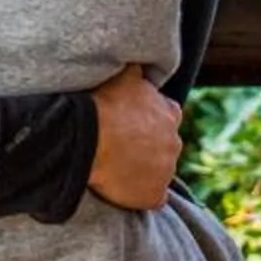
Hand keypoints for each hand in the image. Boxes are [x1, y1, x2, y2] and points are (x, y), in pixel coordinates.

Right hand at [87, 67, 182, 210]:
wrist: (86, 138)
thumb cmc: (102, 104)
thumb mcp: (123, 77)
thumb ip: (136, 72)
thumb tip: (140, 62)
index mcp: (170, 113)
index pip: (167, 116)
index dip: (148, 120)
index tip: (131, 124)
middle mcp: (174, 142)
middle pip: (165, 145)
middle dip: (148, 146)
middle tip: (121, 147)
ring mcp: (166, 171)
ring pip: (158, 172)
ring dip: (143, 170)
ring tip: (117, 169)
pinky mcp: (154, 195)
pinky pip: (152, 198)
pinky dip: (140, 196)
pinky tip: (123, 191)